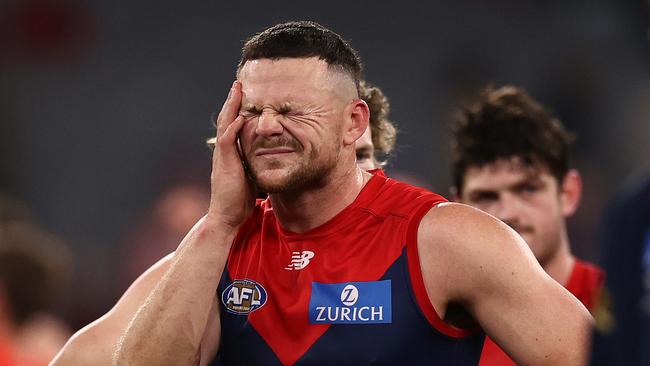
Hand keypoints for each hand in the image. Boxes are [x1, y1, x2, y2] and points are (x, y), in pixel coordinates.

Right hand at [207, 81, 254, 228]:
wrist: (227, 217)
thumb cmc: (240, 200)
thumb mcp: (251, 176)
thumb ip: (256, 164)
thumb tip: (270, 158)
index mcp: (231, 153)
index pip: (234, 125)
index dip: (238, 109)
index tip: (245, 94)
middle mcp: (224, 151)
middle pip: (227, 119)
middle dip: (233, 101)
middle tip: (239, 83)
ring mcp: (223, 156)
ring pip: (225, 125)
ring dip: (231, 107)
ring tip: (238, 90)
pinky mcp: (224, 164)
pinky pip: (227, 141)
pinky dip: (233, 128)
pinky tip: (240, 117)